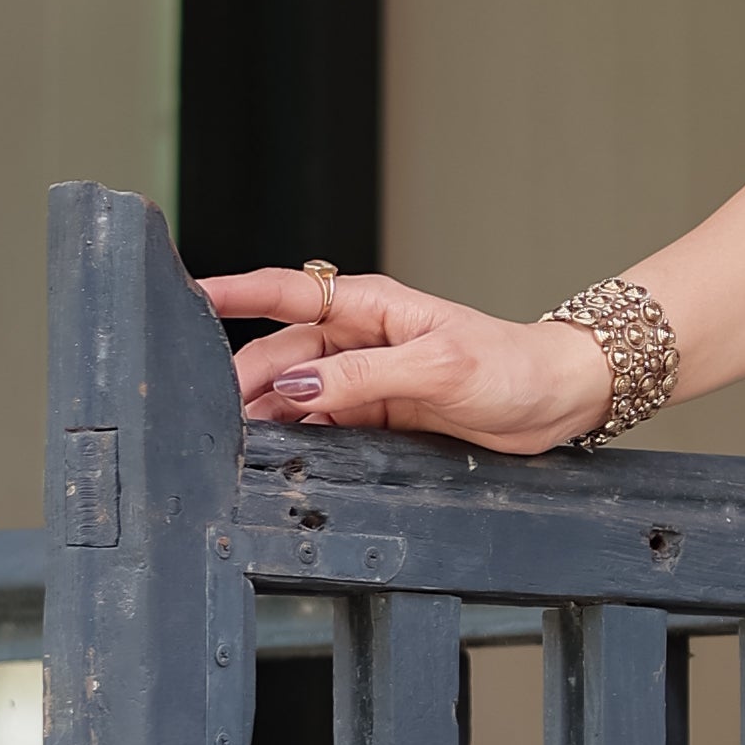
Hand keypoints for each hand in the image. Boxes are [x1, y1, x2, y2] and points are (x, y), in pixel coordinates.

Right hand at [200, 268, 619, 456]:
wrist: (556, 401)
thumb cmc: (510, 367)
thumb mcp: (436, 368)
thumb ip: (362, 377)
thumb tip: (296, 389)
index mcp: (370, 306)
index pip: (288, 292)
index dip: (235, 294)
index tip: (189, 298)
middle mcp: (361, 337)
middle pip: (282, 354)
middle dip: (244, 378)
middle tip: (212, 411)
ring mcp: (367, 376)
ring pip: (298, 394)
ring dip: (269, 414)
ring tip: (238, 439)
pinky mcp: (379, 412)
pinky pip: (326, 422)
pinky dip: (302, 436)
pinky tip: (284, 453)